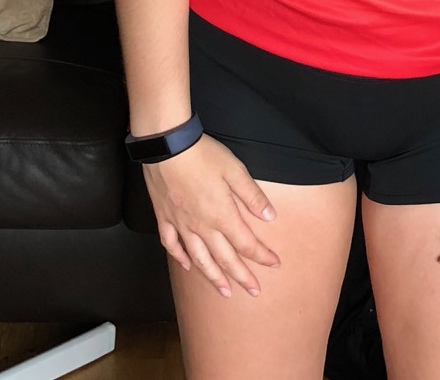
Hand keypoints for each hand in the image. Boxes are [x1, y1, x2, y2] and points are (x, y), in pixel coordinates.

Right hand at [143, 134, 279, 296]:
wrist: (167, 147)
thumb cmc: (203, 156)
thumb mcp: (235, 170)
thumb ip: (252, 196)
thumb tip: (270, 216)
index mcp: (222, 215)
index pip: (246, 243)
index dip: (262, 256)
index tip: (274, 264)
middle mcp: (202, 226)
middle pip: (225, 258)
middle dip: (242, 276)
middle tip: (254, 291)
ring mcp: (182, 224)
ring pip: (199, 259)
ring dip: (214, 277)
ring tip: (225, 292)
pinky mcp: (165, 218)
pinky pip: (172, 245)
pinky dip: (180, 258)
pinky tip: (187, 266)